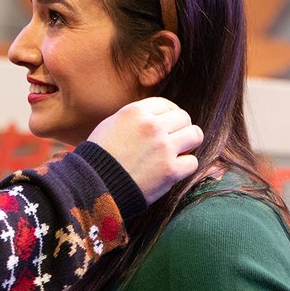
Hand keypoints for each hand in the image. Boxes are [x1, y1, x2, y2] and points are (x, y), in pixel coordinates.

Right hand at [87, 97, 202, 203]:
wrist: (94, 186)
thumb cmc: (99, 157)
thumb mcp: (111, 125)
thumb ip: (135, 118)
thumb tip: (157, 117)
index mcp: (135, 112)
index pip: (166, 104)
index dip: (169, 114)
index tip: (168, 125)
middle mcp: (152, 126)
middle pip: (184, 117)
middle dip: (180, 129)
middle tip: (173, 140)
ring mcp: (163, 148)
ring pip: (195, 135)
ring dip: (189, 143)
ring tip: (179, 151)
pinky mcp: (170, 171)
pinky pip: (192, 162)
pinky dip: (185, 166)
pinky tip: (173, 169)